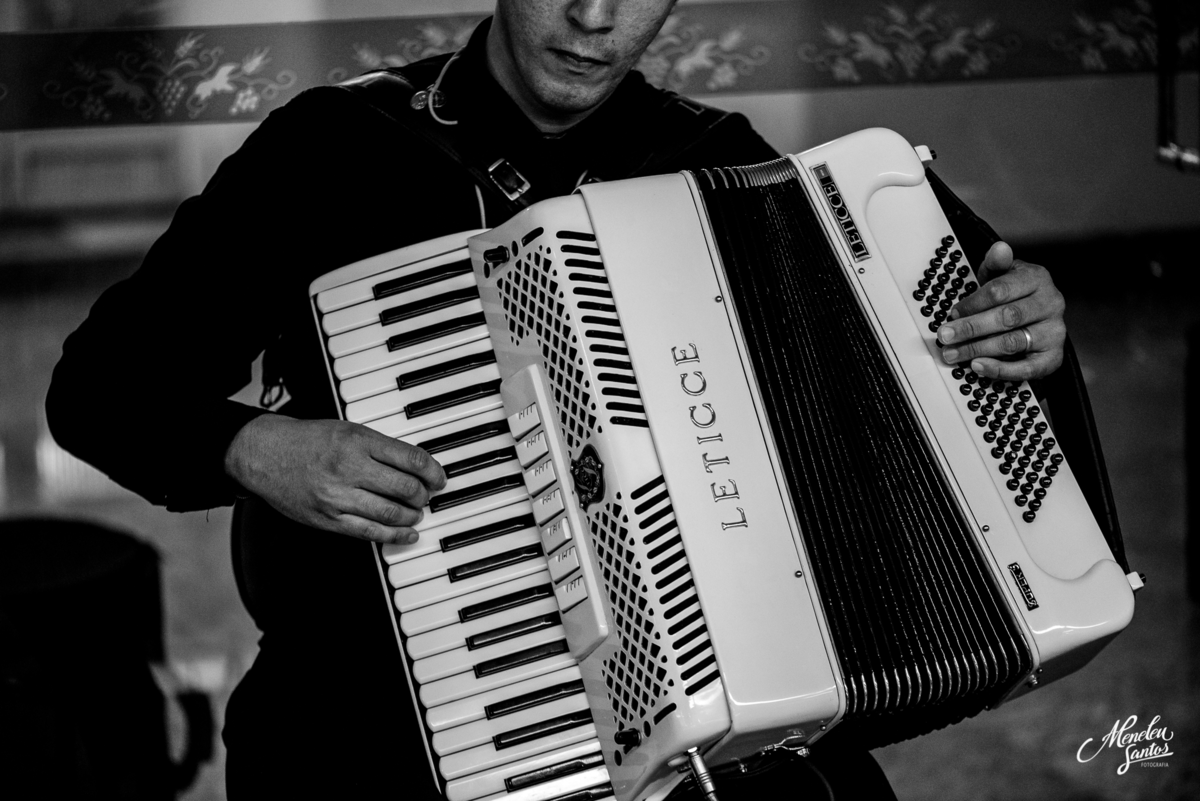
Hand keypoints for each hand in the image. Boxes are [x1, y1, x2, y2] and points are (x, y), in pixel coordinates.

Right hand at [224, 414, 445, 544]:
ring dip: (412, 516)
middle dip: (423, 495)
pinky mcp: (328, 519)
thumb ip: (380, 448)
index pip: (411, 459)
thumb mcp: (348, 430)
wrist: (264, 453)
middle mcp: (349, 467)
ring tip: (416, 513)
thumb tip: (417, 468)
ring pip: (391, 513)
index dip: (433, 472)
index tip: (438, 478)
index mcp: (358, 441)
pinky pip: (369, 532)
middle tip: (426, 496)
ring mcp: (338, 496)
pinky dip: (394, 536)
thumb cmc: (307, 440)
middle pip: (405, 488)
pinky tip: (407, 534)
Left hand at [936, 241, 1065, 380]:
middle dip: (970, 328)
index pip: (1000, 291)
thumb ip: (996, 264)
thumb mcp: (1003, 274)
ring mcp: (1054, 331)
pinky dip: (1000, 370)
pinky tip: (978, 366)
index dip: (972, 304)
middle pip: (1006, 318)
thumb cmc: (1014, 295)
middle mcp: (1051, 304)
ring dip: (978, 349)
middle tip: (945, 336)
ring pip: (1013, 342)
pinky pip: (1027, 368)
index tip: (952, 313)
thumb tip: (999, 248)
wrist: (1038, 318)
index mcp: (1037, 279)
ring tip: (953, 354)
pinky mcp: (1054, 356)